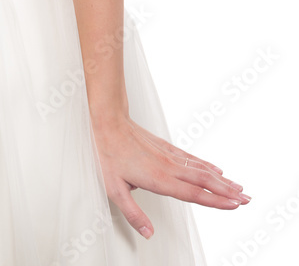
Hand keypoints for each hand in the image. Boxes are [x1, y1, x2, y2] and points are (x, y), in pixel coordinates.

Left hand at [91, 114, 250, 239]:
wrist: (106, 119)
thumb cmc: (107, 152)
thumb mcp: (113, 189)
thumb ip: (132, 213)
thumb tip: (148, 233)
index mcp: (158, 179)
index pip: (193, 193)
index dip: (215, 201)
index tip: (234, 206)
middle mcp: (168, 166)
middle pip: (204, 180)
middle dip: (227, 191)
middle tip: (247, 199)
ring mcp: (168, 155)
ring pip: (200, 168)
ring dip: (221, 179)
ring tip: (239, 187)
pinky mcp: (164, 146)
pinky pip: (190, 157)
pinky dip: (206, 163)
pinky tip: (215, 167)